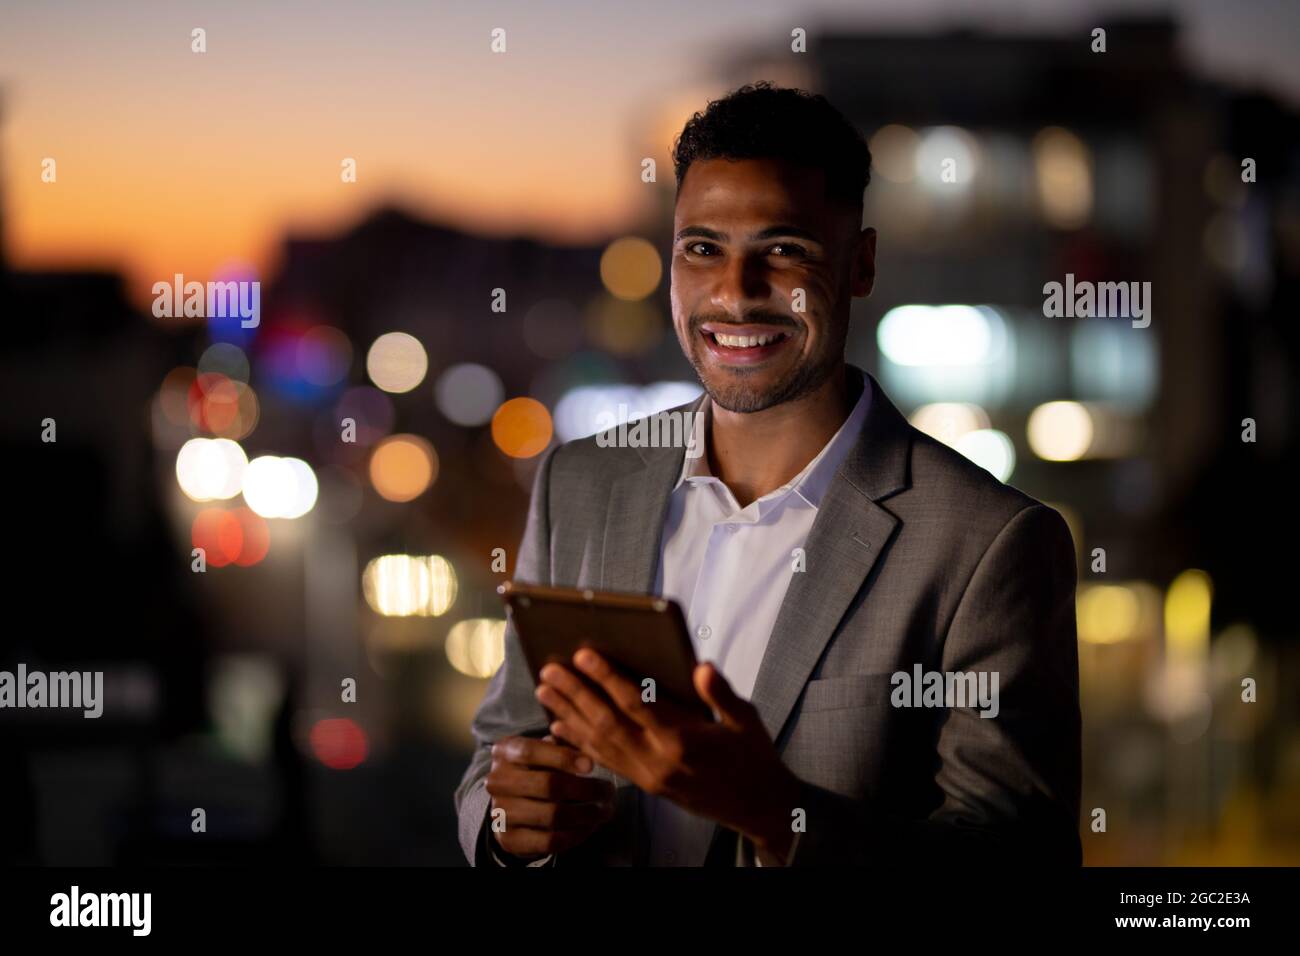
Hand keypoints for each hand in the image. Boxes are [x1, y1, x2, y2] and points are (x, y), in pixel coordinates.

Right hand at [483, 733, 616, 860]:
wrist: (510, 805)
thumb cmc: (537, 768)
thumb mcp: (545, 749)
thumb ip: (563, 741)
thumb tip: (585, 737)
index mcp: (505, 751)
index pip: (532, 751)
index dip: (564, 757)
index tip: (592, 765)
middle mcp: (497, 781)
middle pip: (548, 785)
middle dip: (586, 789)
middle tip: (609, 791)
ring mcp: (500, 812)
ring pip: (552, 815)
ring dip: (587, 815)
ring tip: (605, 811)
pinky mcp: (509, 840)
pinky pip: (549, 840)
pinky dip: (576, 835)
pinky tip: (590, 827)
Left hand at [536, 650, 801, 862]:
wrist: (759, 807)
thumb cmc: (754, 757)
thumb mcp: (747, 721)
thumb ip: (721, 694)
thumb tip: (702, 666)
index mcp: (683, 741)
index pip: (636, 703)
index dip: (607, 677)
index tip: (584, 654)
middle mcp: (658, 762)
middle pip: (606, 723)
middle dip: (576, 694)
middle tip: (550, 670)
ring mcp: (648, 777)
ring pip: (599, 744)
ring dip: (569, 716)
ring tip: (545, 691)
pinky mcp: (645, 786)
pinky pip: (605, 762)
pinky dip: (579, 743)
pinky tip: (559, 728)